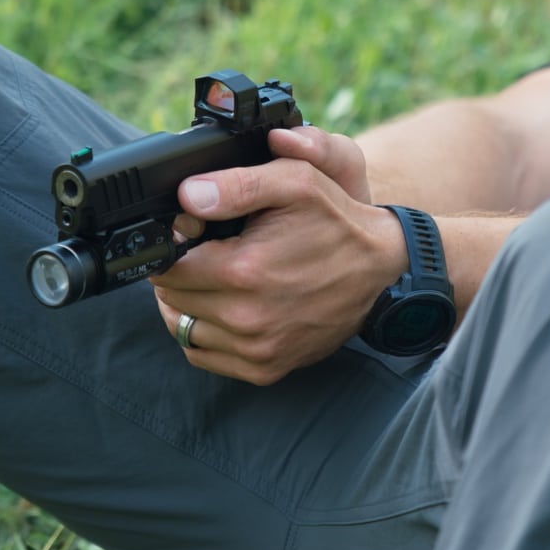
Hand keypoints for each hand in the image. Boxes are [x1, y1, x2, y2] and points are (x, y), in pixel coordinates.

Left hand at [152, 127, 404, 384]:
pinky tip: (223, 308)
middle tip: (202, 254)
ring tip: (210, 279)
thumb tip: (187, 195)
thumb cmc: (337, 222)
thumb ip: (236, 183)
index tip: (190, 236)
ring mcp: (257, 349)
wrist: (382, 270)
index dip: (172, 247)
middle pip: (171, 298)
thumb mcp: (295, 180)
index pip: (167, 267)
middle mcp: (247, 318)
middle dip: (178, 274)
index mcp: (244, 269)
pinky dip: (205, 333)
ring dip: (187, 304)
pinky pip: (204, 356)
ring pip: (183, 329)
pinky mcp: (266, 369)